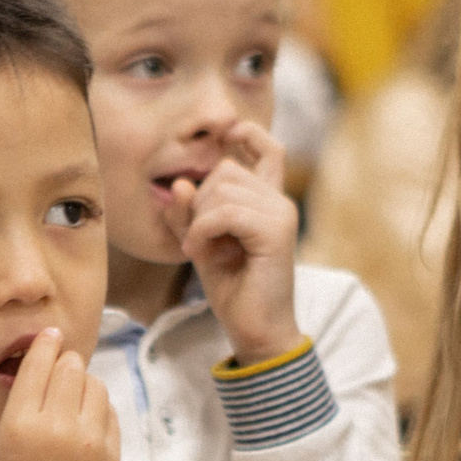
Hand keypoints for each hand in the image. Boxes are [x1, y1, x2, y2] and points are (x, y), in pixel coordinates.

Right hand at [0, 329, 118, 460]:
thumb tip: (54, 365)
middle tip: (63, 369)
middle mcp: (55, 428)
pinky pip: (110, 415)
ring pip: (96, 387)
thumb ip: (26, 406)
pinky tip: (88, 422)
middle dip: (67, 364)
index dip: (46, 344)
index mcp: (19, 424)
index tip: (51, 335)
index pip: (39, 363)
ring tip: (75, 399)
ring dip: (86, 385)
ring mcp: (88, 444)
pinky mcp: (111, 458)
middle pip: (72, 368)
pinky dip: (100, 411)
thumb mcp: (2, 445)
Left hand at [168, 122, 302, 365]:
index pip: (269, 149)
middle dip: (200, 201)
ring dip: (199, 220)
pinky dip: (203, 231)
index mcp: (268, 201)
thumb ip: (188, 213)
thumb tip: (179, 183)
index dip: (249, 133)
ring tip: (201, 249)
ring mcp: (281, 214)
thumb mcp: (201, 243)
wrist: (255, 329)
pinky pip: (225, 212)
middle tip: (199, 239)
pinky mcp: (275, 231)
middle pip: (226, 171)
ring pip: (223, 190)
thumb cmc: (232, 288)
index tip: (229, 131)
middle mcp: (279, 202)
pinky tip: (198, 252)